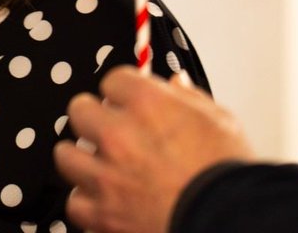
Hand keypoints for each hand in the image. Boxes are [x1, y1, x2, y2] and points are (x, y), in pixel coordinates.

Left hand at [53, 66, 253, 232]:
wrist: (231, 223)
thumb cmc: (228, 176)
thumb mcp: (221, 122)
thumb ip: (190, 100)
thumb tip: (176, 86)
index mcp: (147, 105)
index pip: (113, 80)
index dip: (122, 91)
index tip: (127, 100)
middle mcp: (119, 135)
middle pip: (79, 110)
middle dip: (93, 116)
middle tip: (107, 127)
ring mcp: (106, 175)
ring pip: (66, 155)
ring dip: (81, 158)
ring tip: (98, 164)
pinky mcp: (102, 213)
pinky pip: (75, 201)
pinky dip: (87, 201)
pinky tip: (103, 199)